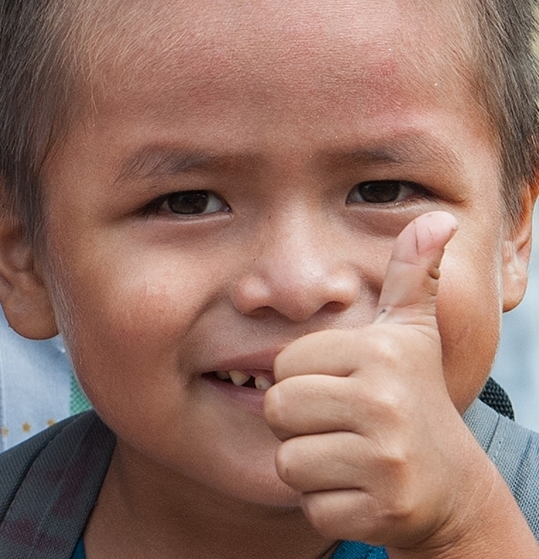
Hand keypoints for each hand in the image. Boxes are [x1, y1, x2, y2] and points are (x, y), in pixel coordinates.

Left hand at [267, 212, 524, 552]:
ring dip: (315, 468)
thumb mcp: (411, 336)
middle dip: (303, 425)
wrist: (452, 490)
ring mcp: (388, 459)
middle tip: (346, 428)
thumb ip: (411, 276)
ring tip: (354, 458)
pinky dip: (331, 506)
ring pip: (290, 461)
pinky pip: (312, 505)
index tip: (348, 391)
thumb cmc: (413, 402)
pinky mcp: (383, 510)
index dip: (307, 382)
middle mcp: (386, 402)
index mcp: (380, 354)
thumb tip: (436, 219)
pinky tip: (364, 493)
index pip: (286, 366)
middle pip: (278, 410)